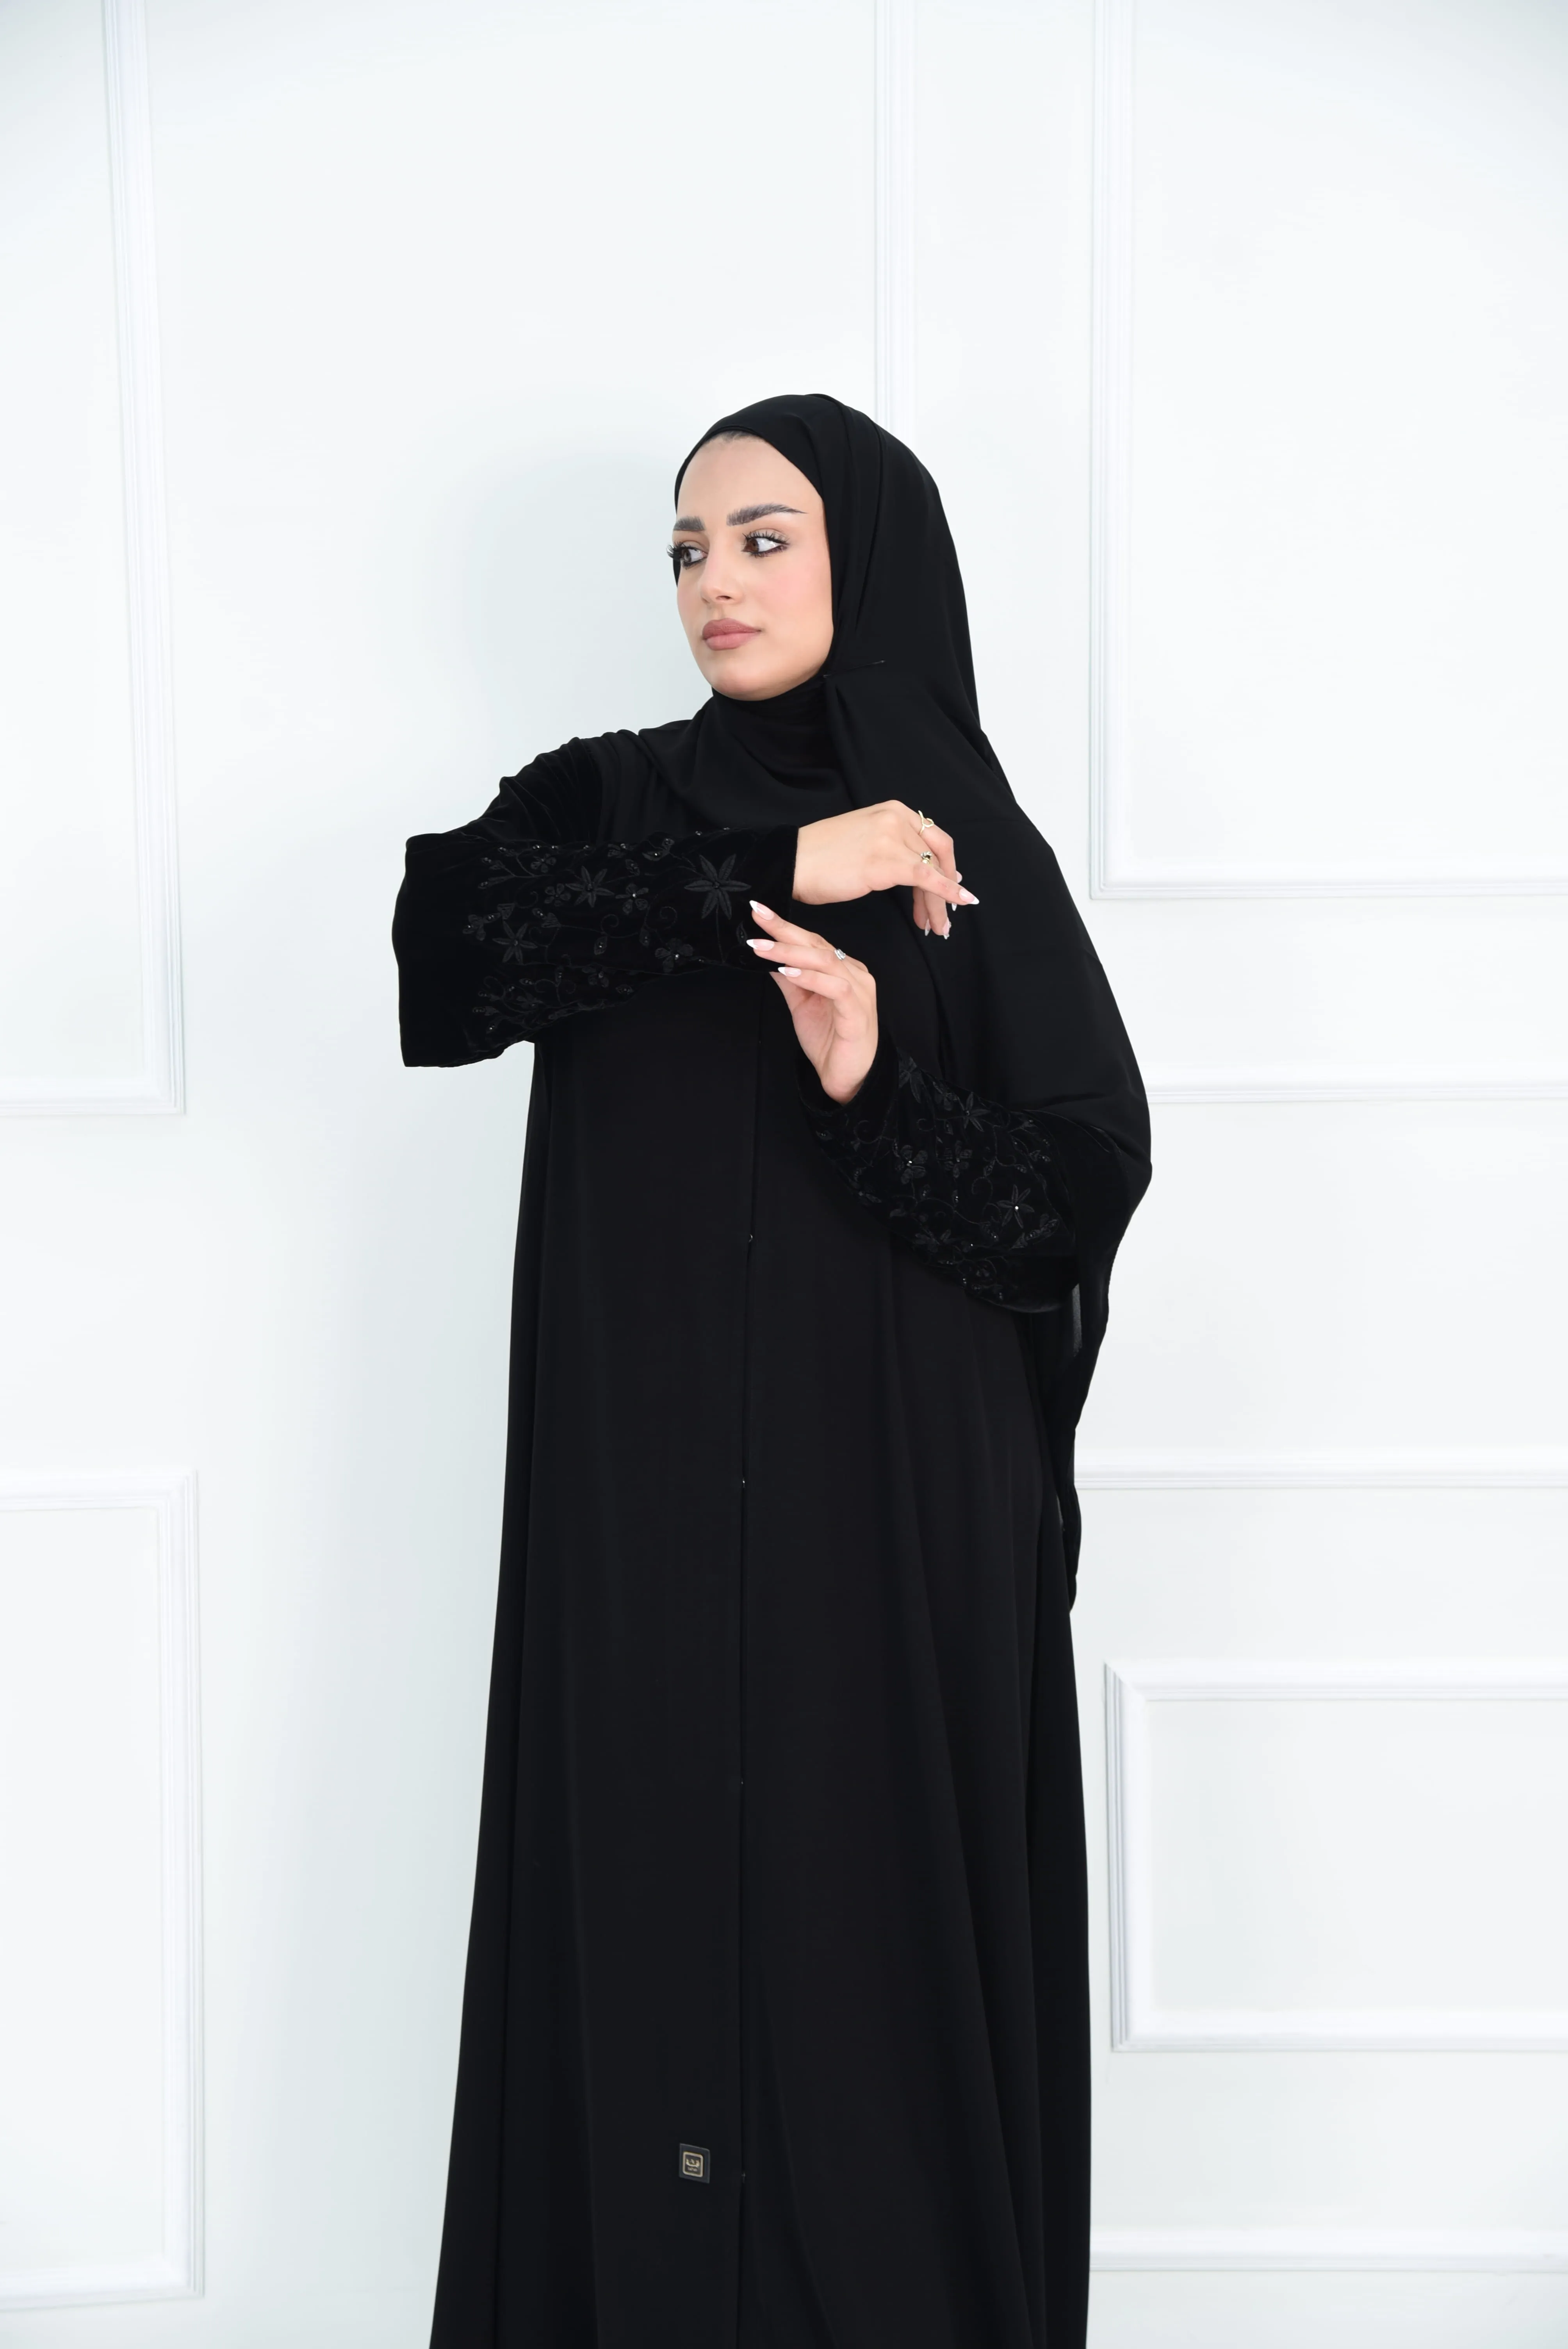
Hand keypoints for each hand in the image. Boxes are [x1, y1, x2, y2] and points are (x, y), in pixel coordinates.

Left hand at [747, 903, 877, 1103]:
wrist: (847, 1077)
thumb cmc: (830, 1040)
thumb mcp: (801, 1004)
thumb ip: (789, 979)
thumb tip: (768, 955)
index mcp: (843, 969)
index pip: (812, 942)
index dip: (785, 928)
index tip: (759, 912)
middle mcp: (854, 974)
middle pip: (818, 945)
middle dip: (785, 931)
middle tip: (758, 917)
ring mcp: (859, 991)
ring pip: (826, 961)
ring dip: (792, 953)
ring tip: (763, 947)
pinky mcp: (857, 1012)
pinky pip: (836, 988)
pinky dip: (812, 978)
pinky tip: (789, 973)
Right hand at [792, 802, 978, 937]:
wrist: (793, 862)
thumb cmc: (821, 857)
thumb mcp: (865, 839)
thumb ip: (893, 845)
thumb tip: (920, 868)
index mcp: (893, 810)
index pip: (933, 839)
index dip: (947, 866)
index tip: (952, 888)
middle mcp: (896, 818)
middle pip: (937, 855)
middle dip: (948, 887)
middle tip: (949, 914)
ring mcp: (892, 837)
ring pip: (932, 872)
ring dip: (941, 902)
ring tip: (939, 926)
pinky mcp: (886, 861)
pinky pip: (927, 879)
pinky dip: (947, 893)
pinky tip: (960, 904)